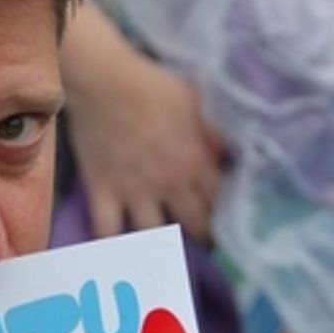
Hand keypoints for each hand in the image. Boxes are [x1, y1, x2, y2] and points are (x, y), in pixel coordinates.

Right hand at [61, 1, 224, 242]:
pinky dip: (111, 243)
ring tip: (162, 250)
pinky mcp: (103, 193)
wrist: (105, 82)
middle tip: (199, 239)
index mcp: (197, 163)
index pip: (220, 202)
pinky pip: (107, 232)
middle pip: (194, 227)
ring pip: (154, 237)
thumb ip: (214, 134)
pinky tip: (116, 250)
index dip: (224, 213)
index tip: (223, 218)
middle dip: (201, 237)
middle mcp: (171, 185)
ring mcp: (136, 192)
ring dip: (161, 246)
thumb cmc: (154, 86)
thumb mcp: (198, 103)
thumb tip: (230, 154)